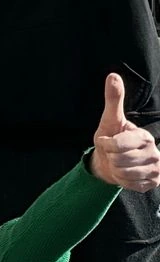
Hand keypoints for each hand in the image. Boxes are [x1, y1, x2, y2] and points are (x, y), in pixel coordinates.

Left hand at [92, 73, 159, 191]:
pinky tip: (124, 173)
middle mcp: (154, 152)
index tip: (106, 141)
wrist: (109, 162)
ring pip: (124, 173)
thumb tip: (112, 76)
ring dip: (115, 169)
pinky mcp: (153, 183)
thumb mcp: (109, 120)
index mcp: (144, 136)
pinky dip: (122, 180)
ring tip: (118, 163)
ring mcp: (155, 169)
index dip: (106, 144)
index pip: (118, 145)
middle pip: (120, 160)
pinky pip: (129, 185)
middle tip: (113, 153)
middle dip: (110, 157)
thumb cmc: (110, 138)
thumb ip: (113, 99)